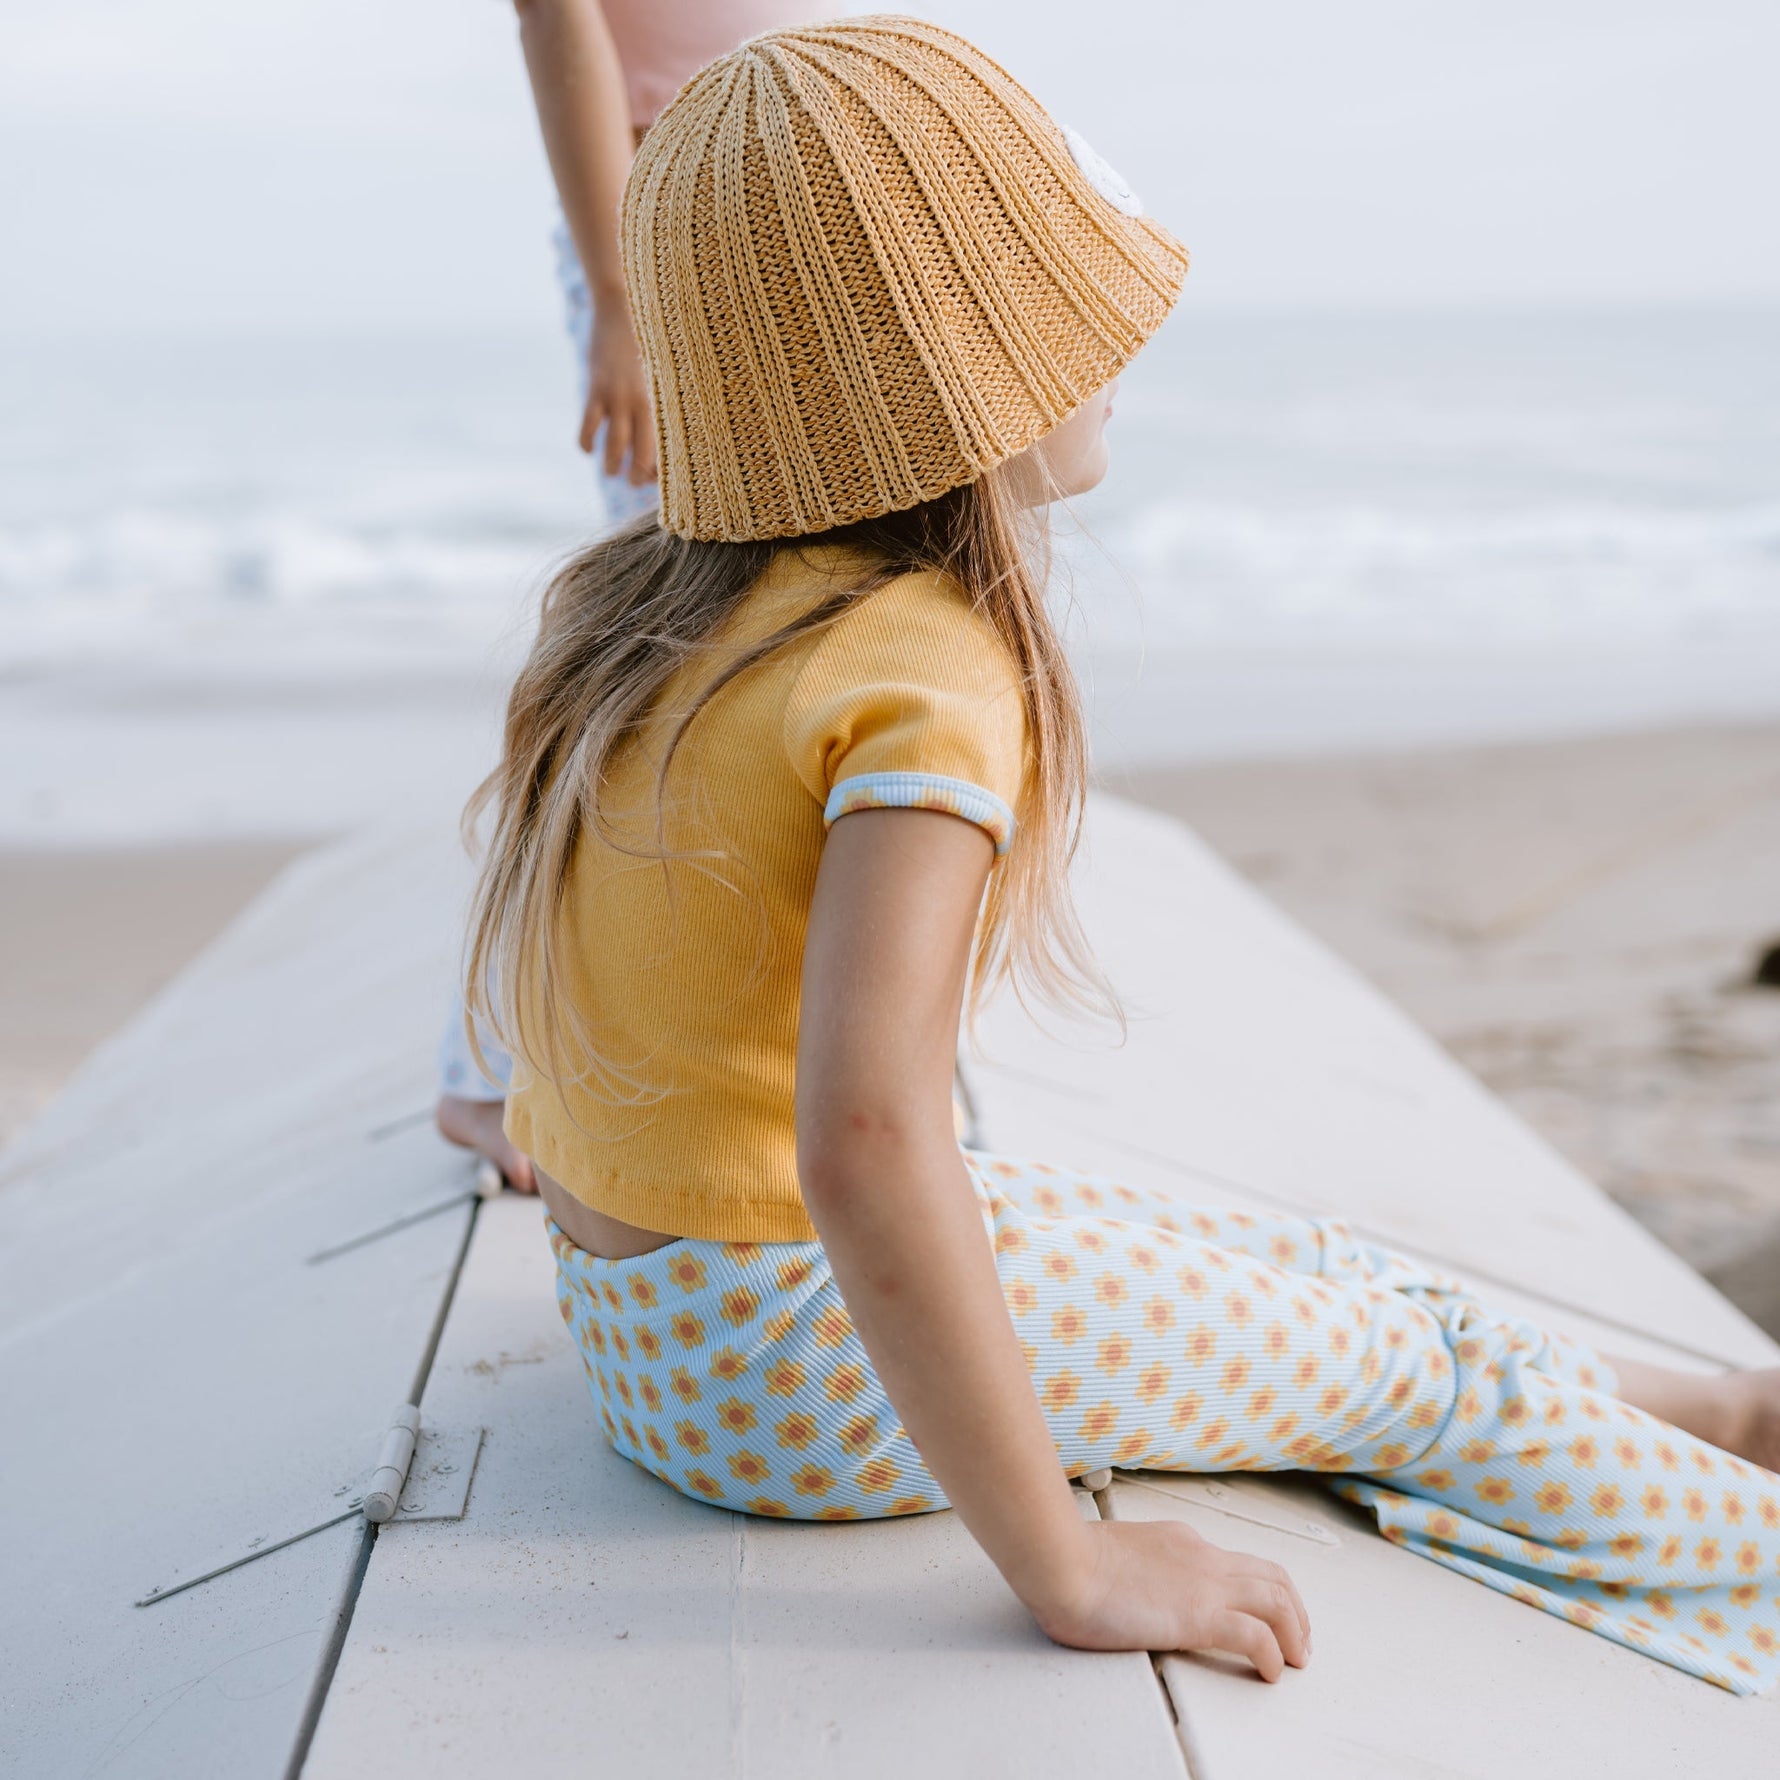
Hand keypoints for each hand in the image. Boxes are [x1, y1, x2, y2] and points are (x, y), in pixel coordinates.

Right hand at [579, 302, 657, 486]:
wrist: (621, 309)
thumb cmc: (646, 347)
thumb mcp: (660, 375)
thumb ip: (657, 403)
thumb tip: (656, 439)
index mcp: (662, 404)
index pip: (664, 449)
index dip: (658, 469)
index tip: (653, 475)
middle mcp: (643, 403)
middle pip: (642, 455)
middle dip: (637, 478)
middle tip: (632, 482)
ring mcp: (618, 397)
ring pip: (615, 446)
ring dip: (611, 466)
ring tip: (611, 472)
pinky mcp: (596, 388)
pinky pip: (589, 426)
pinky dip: (586, 443)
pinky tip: (587, 449)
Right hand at [1032, 1518, 1310, 1681]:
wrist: (1060, 1561)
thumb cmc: (1068, 1561)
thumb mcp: (1113, 1554)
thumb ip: (1133, 1566)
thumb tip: (1127, 1584)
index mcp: (1178, 1539)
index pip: (1235, 1560)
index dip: (1259, 1588)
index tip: (1263, 1612)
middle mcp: (1200, 1555)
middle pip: (1271, 1575)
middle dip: (1294, 1608)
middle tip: (1298, 1638)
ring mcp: (1204, 1582)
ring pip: (1278, 1600)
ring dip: (1295, 1631)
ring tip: (1296, 1657)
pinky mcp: (1200, 1615)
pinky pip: (1258, 1636)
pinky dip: (1273, 1655)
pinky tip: (1270, 1671)